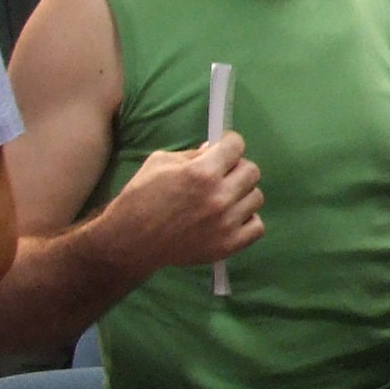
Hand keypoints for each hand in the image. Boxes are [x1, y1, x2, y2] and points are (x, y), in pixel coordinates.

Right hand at [105, 133, 263, 271]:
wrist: (132, 240)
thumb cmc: (141, 197)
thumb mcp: (160, 162)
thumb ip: (192, 154)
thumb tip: (215, 149)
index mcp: (202, 172)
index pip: (236, 146)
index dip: (229, 144)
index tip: (224, 149)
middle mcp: (219, 196)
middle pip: (252, 171)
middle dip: (236, 168)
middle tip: (222, 174)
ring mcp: (227, 223)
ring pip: (256, 197)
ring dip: (242, 194)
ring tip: (223, 198)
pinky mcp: (229, 245)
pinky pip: (257, 226)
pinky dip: (247, 220)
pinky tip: (230, 217)